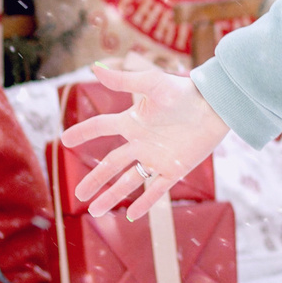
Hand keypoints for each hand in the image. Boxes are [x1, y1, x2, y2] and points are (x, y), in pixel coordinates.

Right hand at [63, 54, 232, 222]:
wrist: (217, 107)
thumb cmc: (185, 93)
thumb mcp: (153, 85)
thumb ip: (124, 80)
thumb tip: (94, 67)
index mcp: (133, 122)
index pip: (102, 128)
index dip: (84, 133)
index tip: (64, 140)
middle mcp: (141, 143)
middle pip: (111, 165)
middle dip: (94, 180)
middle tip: (77, 195)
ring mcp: (157, 158)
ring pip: (129, 181)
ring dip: (112, 196)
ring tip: (94, 211)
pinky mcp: (175, 169)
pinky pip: (156, 189)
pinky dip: (144, 202)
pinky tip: (131, 215)